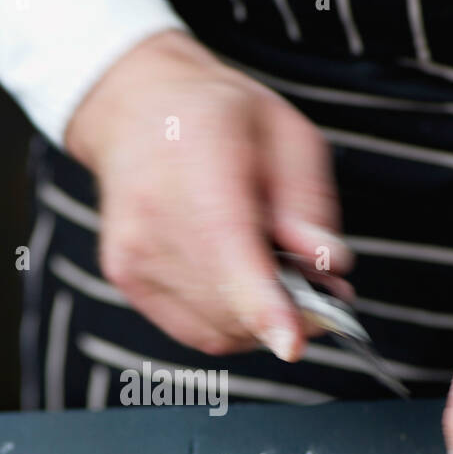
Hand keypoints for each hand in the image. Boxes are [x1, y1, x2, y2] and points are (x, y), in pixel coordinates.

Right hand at [65, 30, 352, 359]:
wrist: (136, 110)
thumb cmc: (218, 118)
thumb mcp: (287, 134)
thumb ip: (309, 202)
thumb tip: (327, 264)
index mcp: (199, 162)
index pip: (227, 246)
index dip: (262, 305)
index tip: (292, 343)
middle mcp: (153, 213)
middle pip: (228, 301)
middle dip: (287, 313)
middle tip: (319, 289)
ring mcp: (132, 252)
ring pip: (216, 328)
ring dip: (260, 321)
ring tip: (280, 278)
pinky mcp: (125, 278)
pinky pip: (195, 331)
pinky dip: (231, 323)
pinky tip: (242, 286)